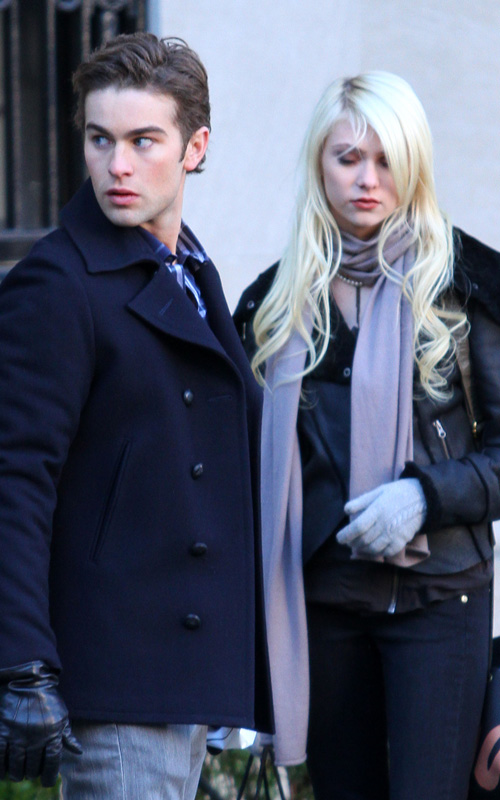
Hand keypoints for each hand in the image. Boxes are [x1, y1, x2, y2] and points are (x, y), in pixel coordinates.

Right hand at [0, 661, 81, 786]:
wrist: (26, 680)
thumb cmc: (47, 698)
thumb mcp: (61, 714)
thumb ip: (68, 736)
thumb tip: (78, 752)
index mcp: (52, 733)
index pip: (52, 763)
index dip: (50, 776)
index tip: (47, 781)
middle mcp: (35, 737)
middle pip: (33, 768)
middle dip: (32, 773)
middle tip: (31, 772)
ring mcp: (17, 736)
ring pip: (16, 767)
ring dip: (17, 774)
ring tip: (18, 774)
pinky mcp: (2, 733)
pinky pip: (0, 759)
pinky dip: (1, 769)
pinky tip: (4, 771)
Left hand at [337, 478, 425, 557]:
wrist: (422, 498)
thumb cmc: (396, 493)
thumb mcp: (377, 492)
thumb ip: (361, 502)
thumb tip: (346, 510)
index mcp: (378, 510)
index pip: (358, 527)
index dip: (346, 535)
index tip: (339, 538)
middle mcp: (385, 523)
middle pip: (364, 539)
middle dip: (352, 543)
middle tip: (347, 542)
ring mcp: (395, 533)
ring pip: (374, 548)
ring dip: (363, 549)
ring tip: (358, 546)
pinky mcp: (403, 540)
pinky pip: (387, 552)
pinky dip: (378, 553)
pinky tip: (373, 549)